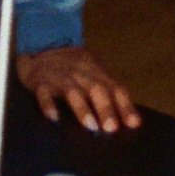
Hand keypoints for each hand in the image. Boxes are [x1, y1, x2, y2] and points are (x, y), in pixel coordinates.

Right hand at [14, 44, 139, 134]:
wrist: (40, 47)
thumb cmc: (70, 69)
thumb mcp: (91, 74)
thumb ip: (107, 93)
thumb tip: (127, 121)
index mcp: (97, 73)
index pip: (115, 89)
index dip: (125, 106)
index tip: (134, 124)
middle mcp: (81, 74)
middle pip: (96, 89)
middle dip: (105, 108)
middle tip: (111, 128)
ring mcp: (60, 77)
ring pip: (73, 91)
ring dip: (82, 109)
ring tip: (91, 126)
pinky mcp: (40, 82)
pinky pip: (44, 93)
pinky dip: (48, 105)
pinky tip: (54, 118)